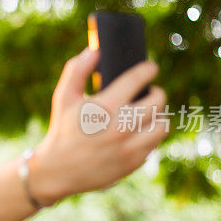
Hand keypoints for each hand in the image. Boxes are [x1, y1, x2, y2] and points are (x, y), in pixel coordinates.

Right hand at [31, 48, 167, 204]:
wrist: (58, 170)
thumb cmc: (62, 129)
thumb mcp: (63, 97)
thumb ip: (76, 70)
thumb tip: (95, 50)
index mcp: (104, 107)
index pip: (137, 79)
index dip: (148, 69)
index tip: (151, 68)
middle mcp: (121, 127)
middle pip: (158, 101)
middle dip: (156, 92)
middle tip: (151, 92)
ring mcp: (129, 148)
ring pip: (162, 124)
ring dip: (158, 116)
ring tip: (148, 114)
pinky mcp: (133, 163)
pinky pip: (154, 144)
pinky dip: (150, 135)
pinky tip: (140, 132)